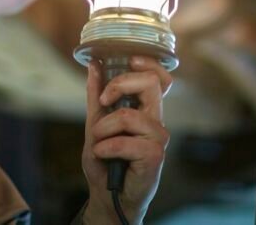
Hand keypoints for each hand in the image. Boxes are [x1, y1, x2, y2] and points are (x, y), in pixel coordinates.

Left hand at [82, 57, 171, 224]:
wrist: (108, 196)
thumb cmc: (106, 160)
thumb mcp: (95, 123)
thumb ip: (97, 96)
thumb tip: (94, 64)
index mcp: (146, 110)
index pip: (161, 78)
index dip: (149, 63)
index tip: (129, 60)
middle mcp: (156, 121)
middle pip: (151, 83)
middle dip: (121, 85)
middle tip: (104, 100)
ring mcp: (158, 138)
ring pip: (129, 115)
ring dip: (104, 128)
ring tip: (98, 143)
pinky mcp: (155, 156)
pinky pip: (125, 142)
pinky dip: (105, 147)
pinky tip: (102, 154)